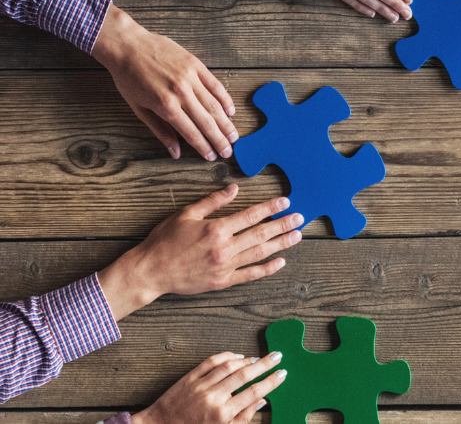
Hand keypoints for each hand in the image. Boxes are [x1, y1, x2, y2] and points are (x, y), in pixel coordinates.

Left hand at [92, 5, 236, 160]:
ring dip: (226, 123)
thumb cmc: (128, 78)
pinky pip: (215, 85)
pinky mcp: (196, 65)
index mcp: (165, 106)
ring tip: (234, 136)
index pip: (191, 132)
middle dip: (219, 140)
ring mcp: (191, 78)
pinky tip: (230, 110)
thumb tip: (175, 152)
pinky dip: (225, 99)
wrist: (127, 46)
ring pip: (214, 105)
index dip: (203, 147)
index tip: (212, 157)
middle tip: (228, 152)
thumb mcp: (139, 108)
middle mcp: (181, 93)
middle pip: (207, 122)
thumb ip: (160, 130)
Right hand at [97, 185, 300, 319]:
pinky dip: (267, 269)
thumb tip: (234, 188)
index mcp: (216, 229)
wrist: (151, 271)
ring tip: (297, 236)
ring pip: (260, 254)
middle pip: (261, 234)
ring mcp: (225, 266)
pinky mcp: (223, 281)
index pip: (250, 215)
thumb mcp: (186, 214)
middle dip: (283, 224)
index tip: (285, 202)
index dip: (270, 207)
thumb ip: (212, 201)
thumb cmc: (165, 240)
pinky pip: (250, 275)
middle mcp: (224, 248)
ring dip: (281, 244)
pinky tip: (281, 262)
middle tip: (300, 218)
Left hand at [131, 351, 285, 423]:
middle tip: (278, 356)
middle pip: (245, 375)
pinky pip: (211, 361)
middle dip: (265, 364)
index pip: (254, 392)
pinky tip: (237, 356)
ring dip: (247, 359)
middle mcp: (213, 397)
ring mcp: (200, 385)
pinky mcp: (190, 377)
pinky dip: (226, 356)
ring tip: (259, 358)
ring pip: (229, 366)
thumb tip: (261, 401)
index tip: (282, 374)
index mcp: (223, 413)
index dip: (271, 382)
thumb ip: (243, 417)